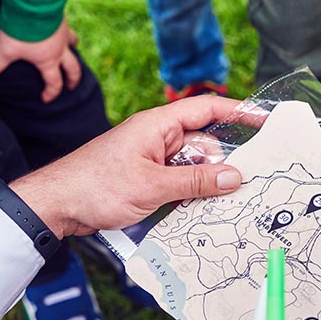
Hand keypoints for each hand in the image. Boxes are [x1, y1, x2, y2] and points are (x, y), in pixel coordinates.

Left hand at [0, 19, 80, 102]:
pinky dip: (66, 33)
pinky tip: (59, 29)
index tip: (46, 99)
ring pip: (74, 45)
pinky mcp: (61, 18)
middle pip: (73, 68)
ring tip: (71, 53)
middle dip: (73, 79)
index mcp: (48, 60)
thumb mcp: (5, 49)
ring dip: (73, 52)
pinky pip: (68, 28)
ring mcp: (63, 33)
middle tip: (71, 86)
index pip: (54, 82)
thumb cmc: (22, 30)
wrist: (34, 3)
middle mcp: (60, 49)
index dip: (51, 93)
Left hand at [10, 95, 244, 238]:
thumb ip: (196, 182)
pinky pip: (178, 182)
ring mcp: (150, 159)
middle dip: (223, 163)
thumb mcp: (153, 186)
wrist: (56, 205)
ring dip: (205, 184)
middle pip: (202, 144)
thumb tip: (235, 176)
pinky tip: (199, 210)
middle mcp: (156, 138)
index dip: (237, 111)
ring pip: (192, 167)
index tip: (264, 120)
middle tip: (246, 183)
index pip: (205, 109)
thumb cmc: (96, 186)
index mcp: (157, 125)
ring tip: (223, 203)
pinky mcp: (145, 178)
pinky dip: (189, 194)